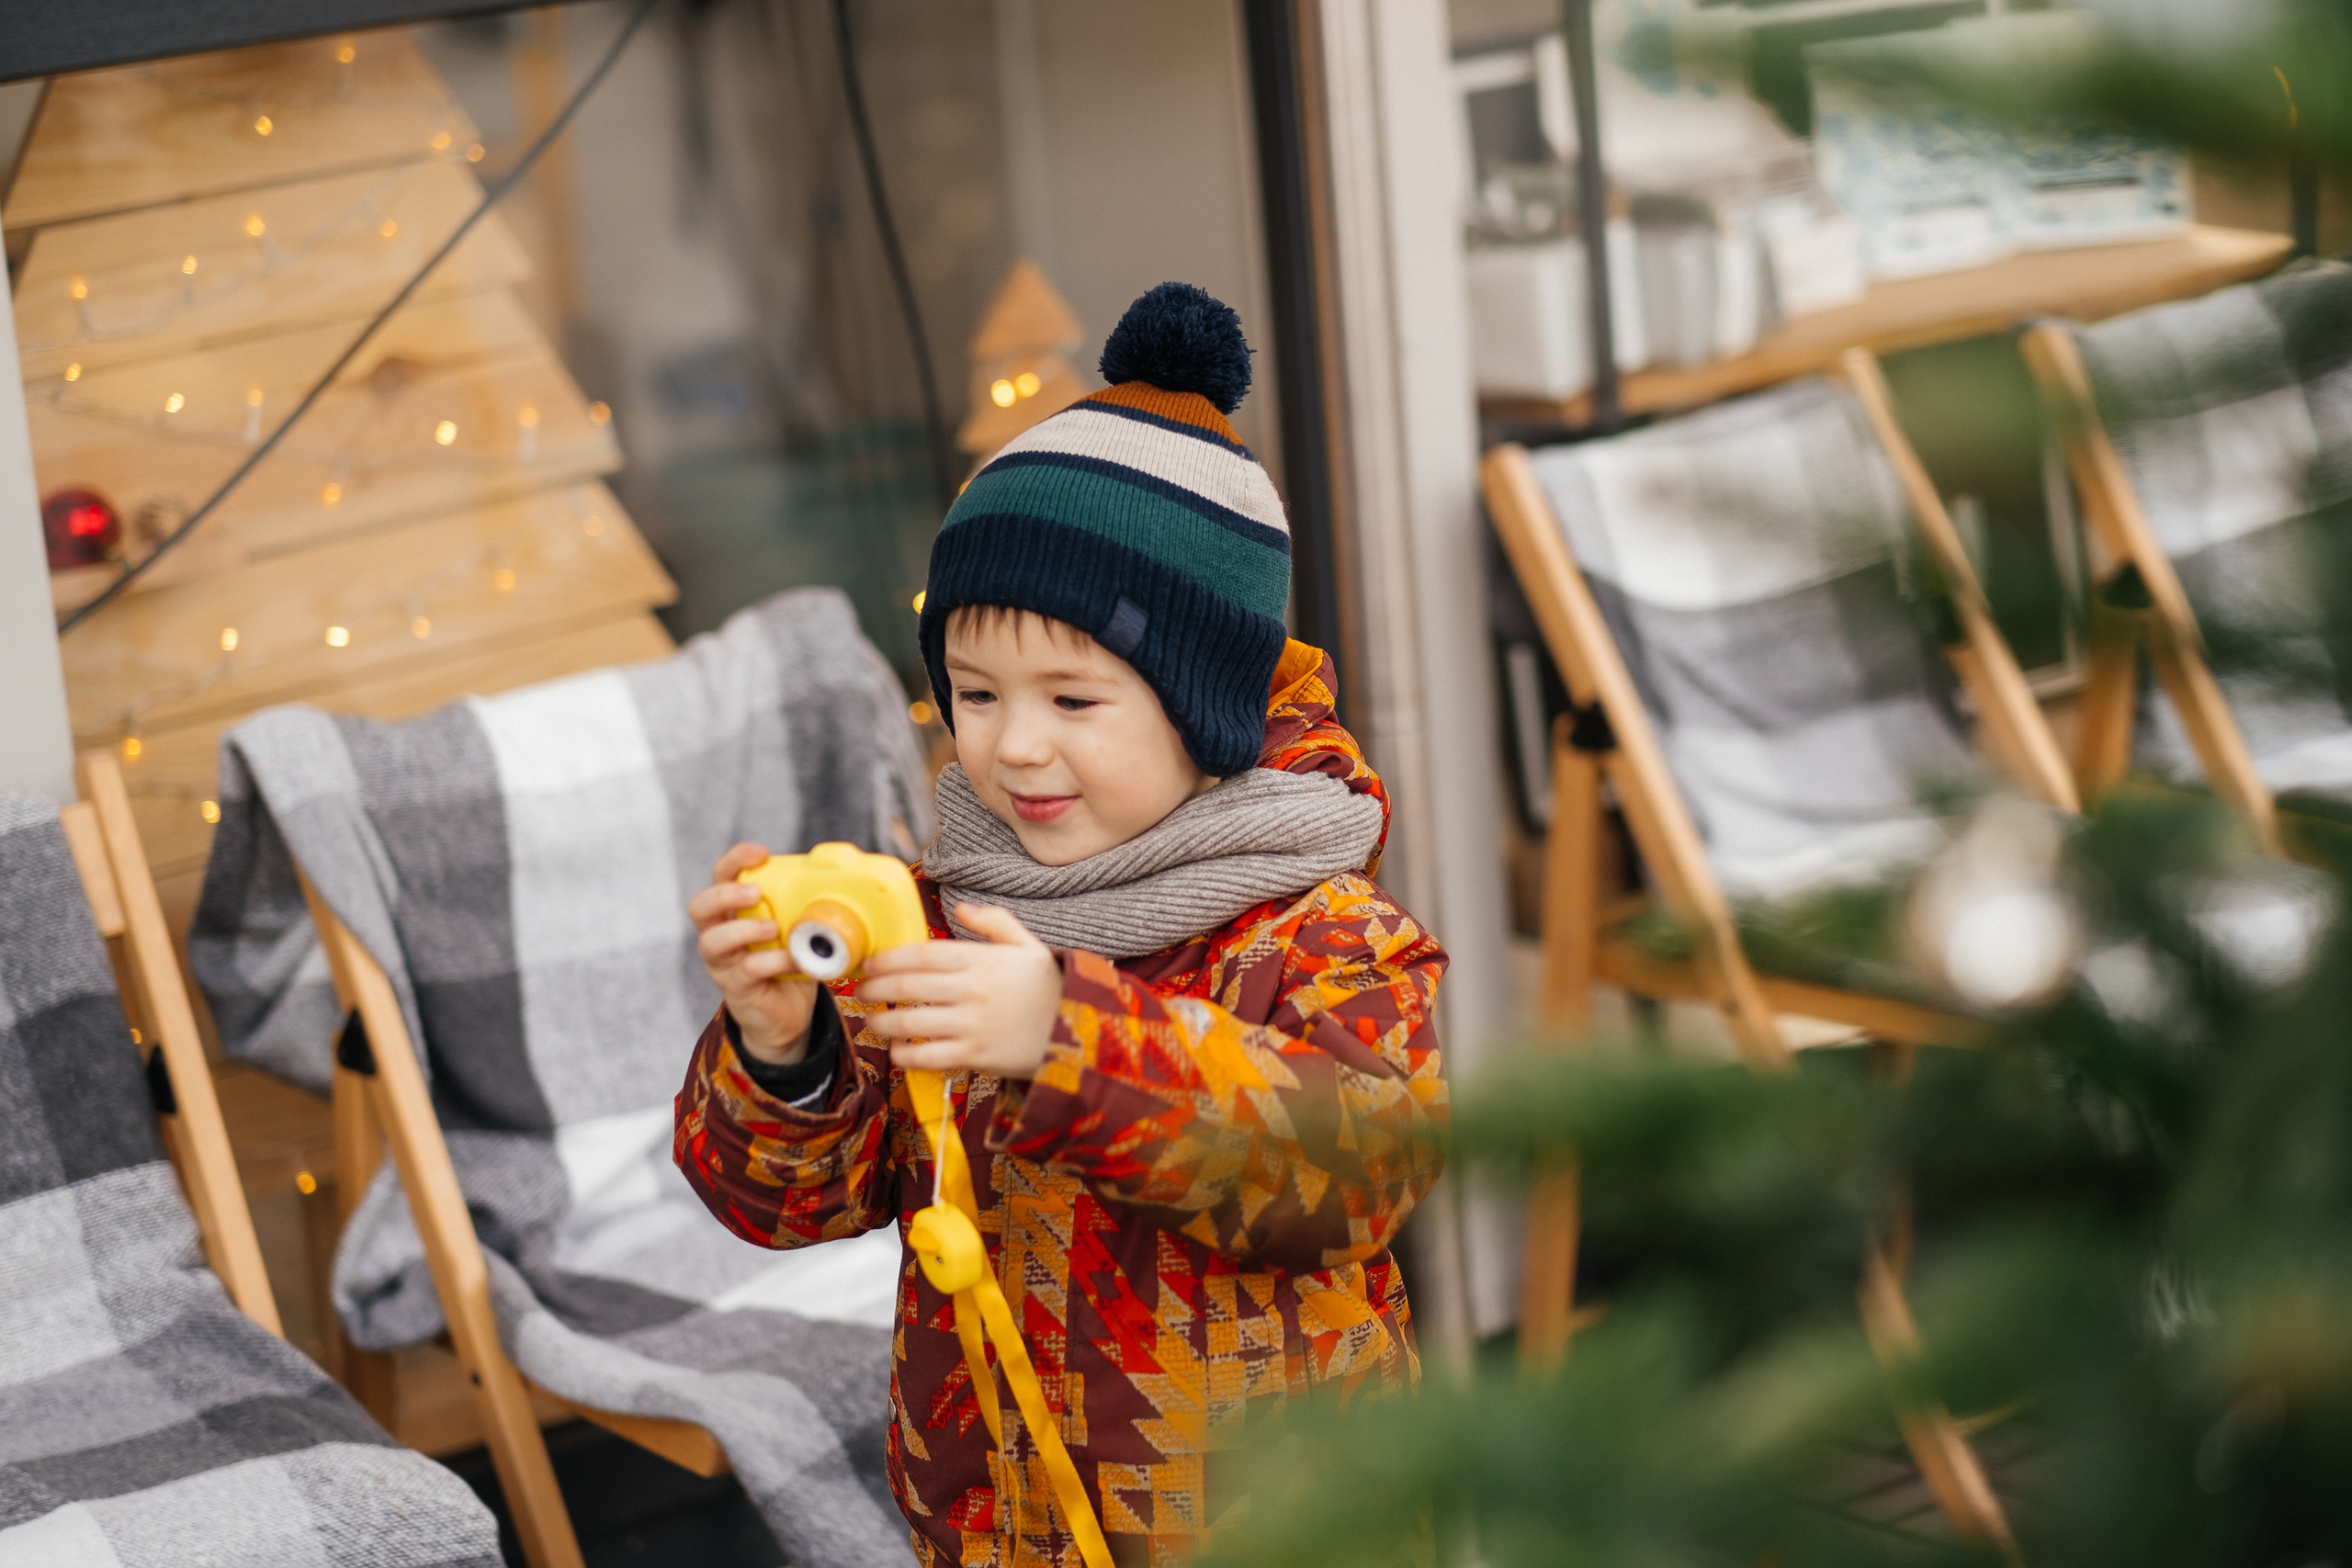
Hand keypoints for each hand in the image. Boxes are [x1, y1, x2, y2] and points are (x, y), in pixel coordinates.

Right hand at [690, 841, 819, 1064]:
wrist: (788, 1014)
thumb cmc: (789, 961)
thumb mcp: (796, 926)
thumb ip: (803, 904)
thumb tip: (844, 871)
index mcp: (733, 910)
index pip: (720, 876)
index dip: (735, 860)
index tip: (760, 852)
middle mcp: (720, 933)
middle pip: (700, 906)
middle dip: (725, 894)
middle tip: (756, 893)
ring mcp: (723, 963)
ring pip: (712, 941)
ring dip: (744, 930)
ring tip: (772, 928)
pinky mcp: (736, 987)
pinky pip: (746, 971)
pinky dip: (773, 962)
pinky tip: (794, 960)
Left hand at [857, 904, 1062, 1077]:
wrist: (1082, 1033)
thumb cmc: (1050, 988)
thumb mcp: (1029, 946)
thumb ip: (995, 922)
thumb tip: (961, 907)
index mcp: (982, 960)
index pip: (922, 954)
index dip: (888, 959)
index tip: (869, 964)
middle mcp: (972, 990)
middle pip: (907, 986)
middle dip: (874, 989)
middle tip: (861, 991)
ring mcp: (972, 1025)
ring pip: (910, 1022)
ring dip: (882, 1022)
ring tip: (872, 1021)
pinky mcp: (976, 1056)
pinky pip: (928, 1056)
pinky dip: (904, 1054)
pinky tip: (896, 1051)